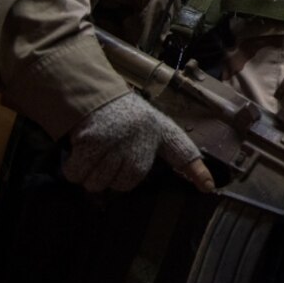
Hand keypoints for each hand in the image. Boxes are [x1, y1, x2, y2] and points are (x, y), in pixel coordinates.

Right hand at [62, 91, 214, 192]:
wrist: (97, 95)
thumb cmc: (129, 118)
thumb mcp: (158, 128)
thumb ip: (177, 154)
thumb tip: (206, 185)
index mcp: (161, 132)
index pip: (183, 152)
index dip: (197, 171)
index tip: (209, 187)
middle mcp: (140, 137)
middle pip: (124, 183)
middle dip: (112, 179)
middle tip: (109, 162)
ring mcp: (115, 140)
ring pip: (98, 182)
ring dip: (91, 177)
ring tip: (96, 157)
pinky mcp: (90, 140)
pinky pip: (77, 173)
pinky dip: (74, 170)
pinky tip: (80, 156)